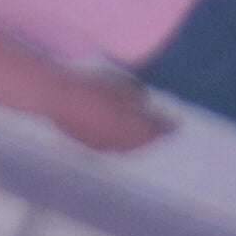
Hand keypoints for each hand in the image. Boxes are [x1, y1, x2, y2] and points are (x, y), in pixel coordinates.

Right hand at [46, 72, 176, 157]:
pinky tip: (122, 137)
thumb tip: (146, 104)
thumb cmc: (91, 87)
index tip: (178, 125)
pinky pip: (114, 148)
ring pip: (127, 149)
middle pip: (142, 143)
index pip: (155, 131)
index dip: (167, 128)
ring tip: (146, 135)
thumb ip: (137, 97)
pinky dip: (124, 144)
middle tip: (164, 130)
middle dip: (154, 137)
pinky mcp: (89, 145)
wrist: (57, 98)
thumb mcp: (120, 86)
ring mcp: (103, 147)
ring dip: (139, 143)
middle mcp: (120, 144)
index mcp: (131, 129)